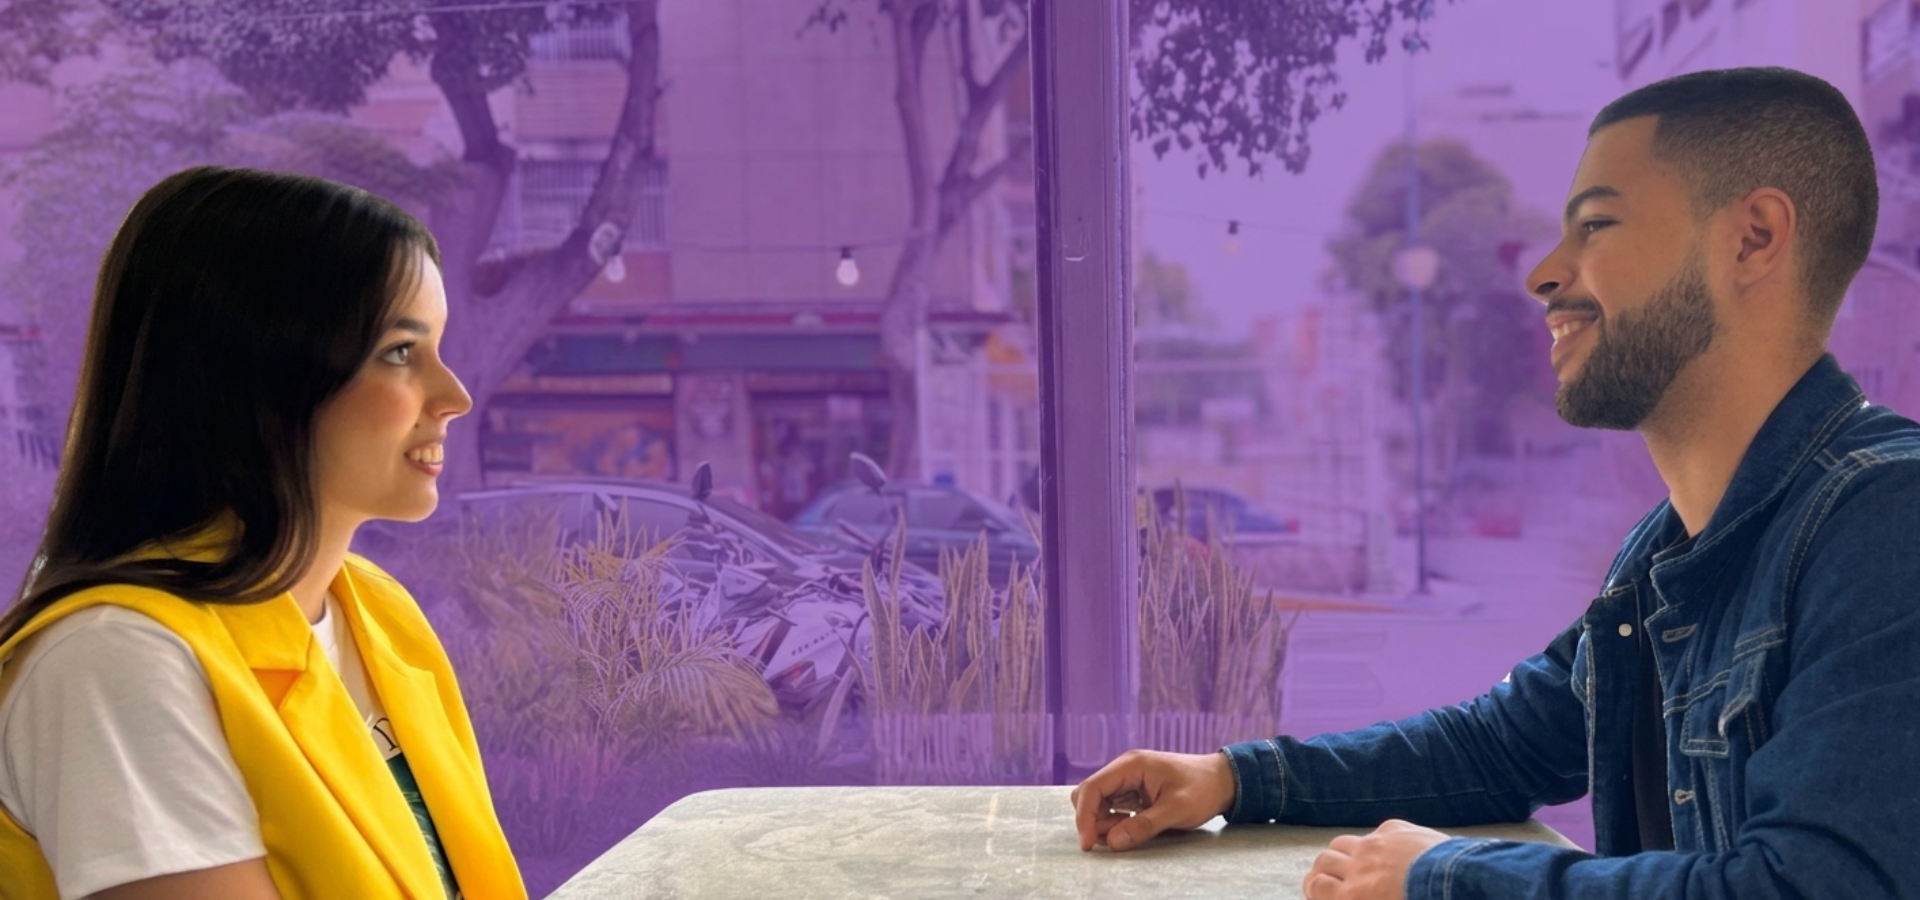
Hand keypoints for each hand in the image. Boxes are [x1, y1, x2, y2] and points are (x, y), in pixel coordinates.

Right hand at [1070, 749, 1236, 851]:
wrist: (1224, 781)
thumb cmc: (1203, 789)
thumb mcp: (1176, 810)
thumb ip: (1144, 825)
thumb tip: (1112, 842)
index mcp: (1131, 765)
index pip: (1092, 788)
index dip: (1085, 817)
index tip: (1088, 843)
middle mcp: (1125, 770)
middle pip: (1089, 794)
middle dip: (1092, 820)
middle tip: (1112, 841)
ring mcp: (1129, 780)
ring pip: (1099, 803)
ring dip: (1104, 823)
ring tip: (1128, 836)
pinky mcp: (1134, 792)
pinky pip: (1113, 808)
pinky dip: (1115, 822)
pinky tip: (1130, 831)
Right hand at [1301, 819, 1451, 899]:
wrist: (1460, 883)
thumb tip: (1352, 895)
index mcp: (1352, 896)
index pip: (1316, 885)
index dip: (1312, 888)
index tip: (1316, 892)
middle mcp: (1357, 866)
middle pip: (1323, 860)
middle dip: (1322, 870)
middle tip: (1328, 879)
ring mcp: (1376, 844)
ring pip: (1343, 842)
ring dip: (1342, 853)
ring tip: (1351, 862)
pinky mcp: (1397, 829)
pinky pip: (1377, 832)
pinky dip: (1376, 841)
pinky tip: (1388, 850)